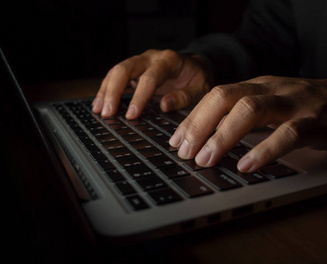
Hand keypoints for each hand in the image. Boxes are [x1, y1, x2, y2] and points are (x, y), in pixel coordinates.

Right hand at [92, 49, 212, 118]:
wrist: (195, 67)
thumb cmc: (198, 79)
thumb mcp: (200, 89)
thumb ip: (184, 97)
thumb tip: (163, 105)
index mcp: (169, 61)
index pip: (150, 77)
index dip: (139, 96)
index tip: (132, 115)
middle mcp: (151, 58)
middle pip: (125, 69)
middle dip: (114, 91)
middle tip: (108, 113)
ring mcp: (141, 62)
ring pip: (117, 71)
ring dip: (106, 91)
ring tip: (99, 110)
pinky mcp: (134, 71)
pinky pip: (116, 77)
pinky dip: (107, 90)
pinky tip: (100, 104)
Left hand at [169, 76, 326, 171]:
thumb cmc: (305, 107)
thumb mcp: (270, 104)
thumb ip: (243, 116)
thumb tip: (207, 138)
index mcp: (257, 86)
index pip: (216, 96)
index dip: (193, 118)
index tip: (175, 141)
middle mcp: (271, 89)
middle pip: (226, 97)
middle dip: (200, 124)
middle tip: (185, 152)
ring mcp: (294, 103)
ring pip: (251, 110)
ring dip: (223, 136)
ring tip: (205, 159)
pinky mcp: (316, 122)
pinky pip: (287, 134)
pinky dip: (264, 150)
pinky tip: (246, 166)